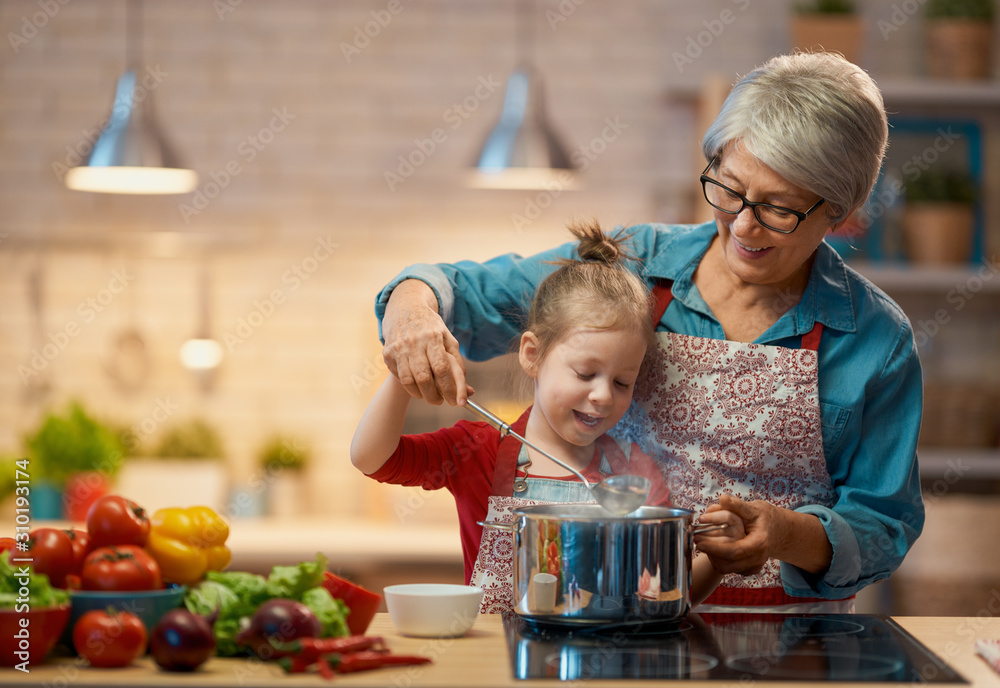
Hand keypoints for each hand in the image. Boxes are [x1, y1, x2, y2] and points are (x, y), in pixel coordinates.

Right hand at [381, 280, 472, 405]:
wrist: (405, 308)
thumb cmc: (431, 327)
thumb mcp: (448, 339)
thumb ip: (458, 363)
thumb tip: (468, 390)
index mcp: (432, 336)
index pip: (442, 369)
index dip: (450, 389)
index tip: (457, 401)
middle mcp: (413, 342)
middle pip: (424, 378)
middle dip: (434, 396)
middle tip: (442, 401)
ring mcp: (398, 348)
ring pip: (409, 381)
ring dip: (421, 395)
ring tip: (430, 396)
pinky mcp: (387, 354)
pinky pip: (399, 377)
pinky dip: (410, 386)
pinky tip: (417, 385)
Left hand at [694, 494, 774, 575]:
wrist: (779, 531)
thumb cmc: (766, 518)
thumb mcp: (754, 508)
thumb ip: (738, 505)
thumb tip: (723, 498)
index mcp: (759, 543)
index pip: (734, 551)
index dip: (714, 547)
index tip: (698, 541)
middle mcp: (758, 558)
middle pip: (728, 564)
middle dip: (709, 553)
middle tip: (695, 539)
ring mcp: (754, 566)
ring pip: (726, 569)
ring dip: (711, 557)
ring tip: (702, 542)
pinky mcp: (749, 569)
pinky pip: (730, 569)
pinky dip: (718, 560)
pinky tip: (713, 547)